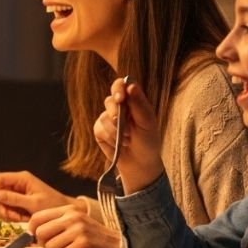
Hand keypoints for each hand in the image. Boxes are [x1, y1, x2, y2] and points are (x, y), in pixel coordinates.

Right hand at [0, 170, 72, 220]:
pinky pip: (8, 208)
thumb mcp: (34, 203)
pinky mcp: (19, 201)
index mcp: (22, 178)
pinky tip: (22, 218)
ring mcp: (18, 193)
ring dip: (8, 212)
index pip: (0, 178)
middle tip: (13, 217)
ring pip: (2, 202)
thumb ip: (15, 199)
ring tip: (21, 218)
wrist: (64, 213)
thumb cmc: (53, 205)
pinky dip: (13, 215)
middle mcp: (18, 183)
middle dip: (2, 206)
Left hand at [29, 205, 121, 247]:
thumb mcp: (74, 224)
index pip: (37, 217)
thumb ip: (55, 225)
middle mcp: (72, 217)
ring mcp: (78, 229)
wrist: (118, 246)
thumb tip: (31, 235)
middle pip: (40, 233)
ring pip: (50, 246)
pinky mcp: (84, 243)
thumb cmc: (92, 238)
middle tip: (58, 247)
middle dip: (45, 244)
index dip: (32, 230)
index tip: (37, 238)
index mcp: (68, 210)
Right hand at [93, 78, 163, 193]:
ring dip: (116, 131)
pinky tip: (119, 144)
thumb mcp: (147, 123)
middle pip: (110, 100)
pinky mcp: (99, 130)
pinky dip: (110, 138)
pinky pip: (99, 129)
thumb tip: (131, 85)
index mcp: (132, 100)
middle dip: (116, 113)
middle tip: (124, 126)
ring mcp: (107, 118)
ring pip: (104, 117)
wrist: (139, 163)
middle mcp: (119, 107)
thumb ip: (139, 104)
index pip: (121, 85)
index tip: (121, 99)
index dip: (118, 88)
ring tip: (128, 139)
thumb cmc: (148, 141)